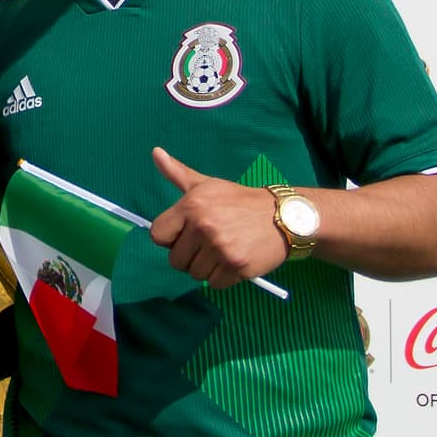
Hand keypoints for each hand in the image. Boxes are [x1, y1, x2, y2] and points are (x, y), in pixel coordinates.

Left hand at [148, 148, 286, 288]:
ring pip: (194, 274)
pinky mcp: (236, 266)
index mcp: (191, 205)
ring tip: (223, 250)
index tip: (185, 234)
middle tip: (209, 244)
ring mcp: (220, 248)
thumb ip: (177, 173)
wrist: (281, 216)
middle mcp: (203, 226)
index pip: (158, 235)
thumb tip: (155, 152)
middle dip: (189, 256)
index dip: (170, 238)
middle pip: (175, 260)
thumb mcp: (207, 184)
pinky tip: (234, 260)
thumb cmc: (239, 201)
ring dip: (206, 267)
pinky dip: (223, 277)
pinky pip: (214, 284)